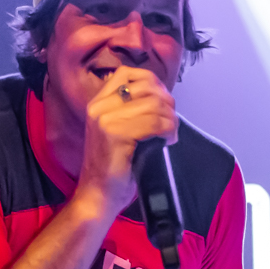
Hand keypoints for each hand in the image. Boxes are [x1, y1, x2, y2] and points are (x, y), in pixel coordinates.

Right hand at [77, 67, 177, 214]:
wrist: (98, 195)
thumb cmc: (114, 167)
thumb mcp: (118, 131)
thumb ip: (131, 110)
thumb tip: (162, 96)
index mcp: (98, 103)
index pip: (128, 73)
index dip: (153, 83)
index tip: (164, 103)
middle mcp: (98, 107)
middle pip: (145, 87)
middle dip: (167, 103)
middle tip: (171, 122)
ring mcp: (105, 120)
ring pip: (153, 105)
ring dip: (170, 120)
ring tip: (170, 135)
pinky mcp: (115, 135)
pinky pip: (153, 123)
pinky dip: (168, 130)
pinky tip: (167, 142)